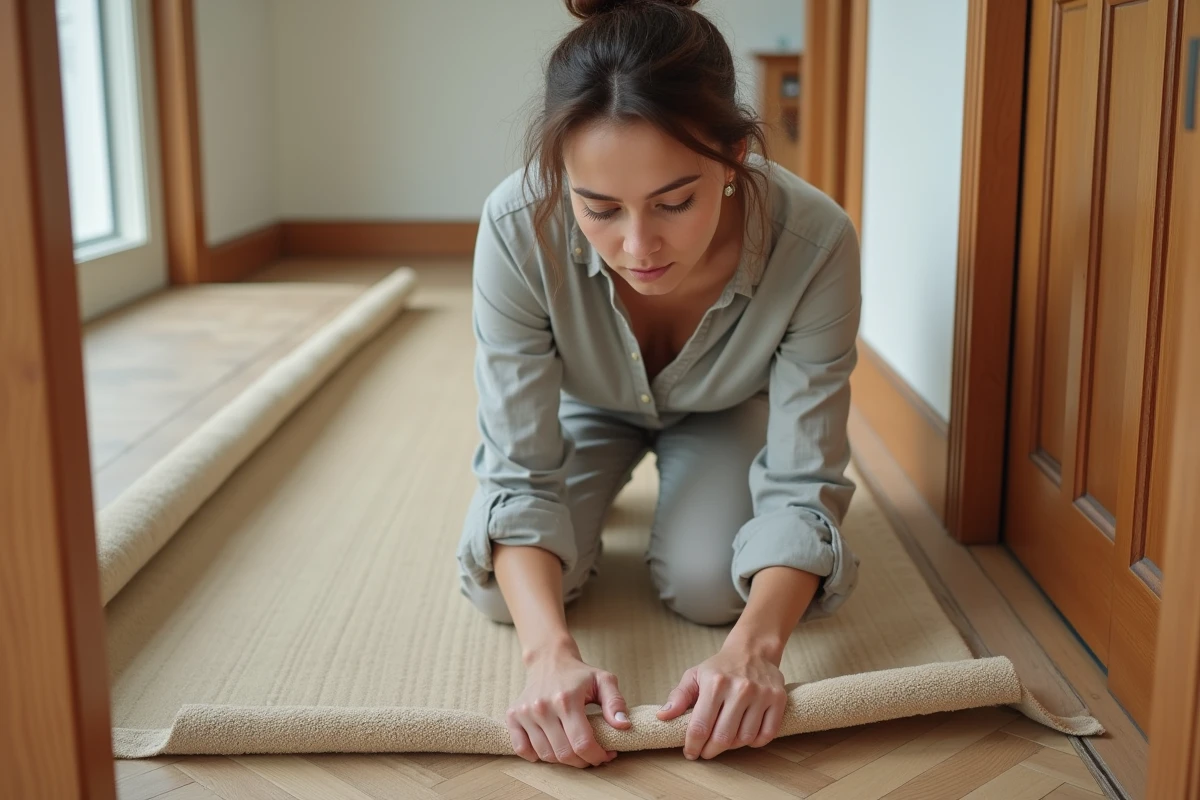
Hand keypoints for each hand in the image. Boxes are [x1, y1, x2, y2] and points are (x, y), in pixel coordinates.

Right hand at [506, 643, 630, 766]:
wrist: (549, 661)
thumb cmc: (579, 674)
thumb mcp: (603, 681)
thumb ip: (615, 702)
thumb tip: (623, 726)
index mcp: (566, 699)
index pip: (582, 743)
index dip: (597, 756)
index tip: (606, 754)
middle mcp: (542, 706)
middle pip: (564, 753)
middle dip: (583, 761)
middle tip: (592, 754)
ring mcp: (525, 712)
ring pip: (546, 755)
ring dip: (563, 760)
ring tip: (574, 749)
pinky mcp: (513, 715)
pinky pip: (522, 750)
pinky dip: (537, 755)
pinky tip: (552, 746)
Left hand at [656, 645, 787, 759]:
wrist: (752, 651)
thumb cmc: (719, 667)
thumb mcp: (694, 676)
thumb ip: (678, 697)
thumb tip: (663, 716)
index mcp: (715, 683)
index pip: (701, 726)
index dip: (693, 745)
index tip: (690, 752)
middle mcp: (740, 688)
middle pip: (723, 737)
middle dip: (710, 751)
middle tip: (706, 752)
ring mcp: (762, 694)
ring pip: (745, 738)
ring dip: (732, 747)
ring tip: (724, 741)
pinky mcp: (778, 699)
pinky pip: (767, 734)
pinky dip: (754, 742)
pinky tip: (744, 737)